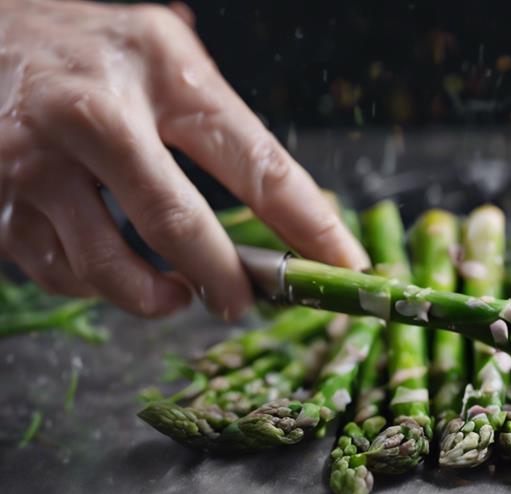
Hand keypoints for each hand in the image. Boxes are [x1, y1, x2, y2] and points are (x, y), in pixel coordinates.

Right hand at [0, 1, 369, 318]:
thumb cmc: (79, 44)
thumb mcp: (157, 48)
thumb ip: (214, 109)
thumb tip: (293, 191)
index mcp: (161, 72)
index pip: (257, 162)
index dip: (309, 225)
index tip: (344, 265)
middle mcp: (98, 116)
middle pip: (178, 224)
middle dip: (224, 279)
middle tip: (243, 303)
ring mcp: (37, 162)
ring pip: (107, 267)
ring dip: (153, 298)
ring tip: (174, 295)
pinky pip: (57, 271)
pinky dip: (93, 283)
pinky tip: (105, 265)